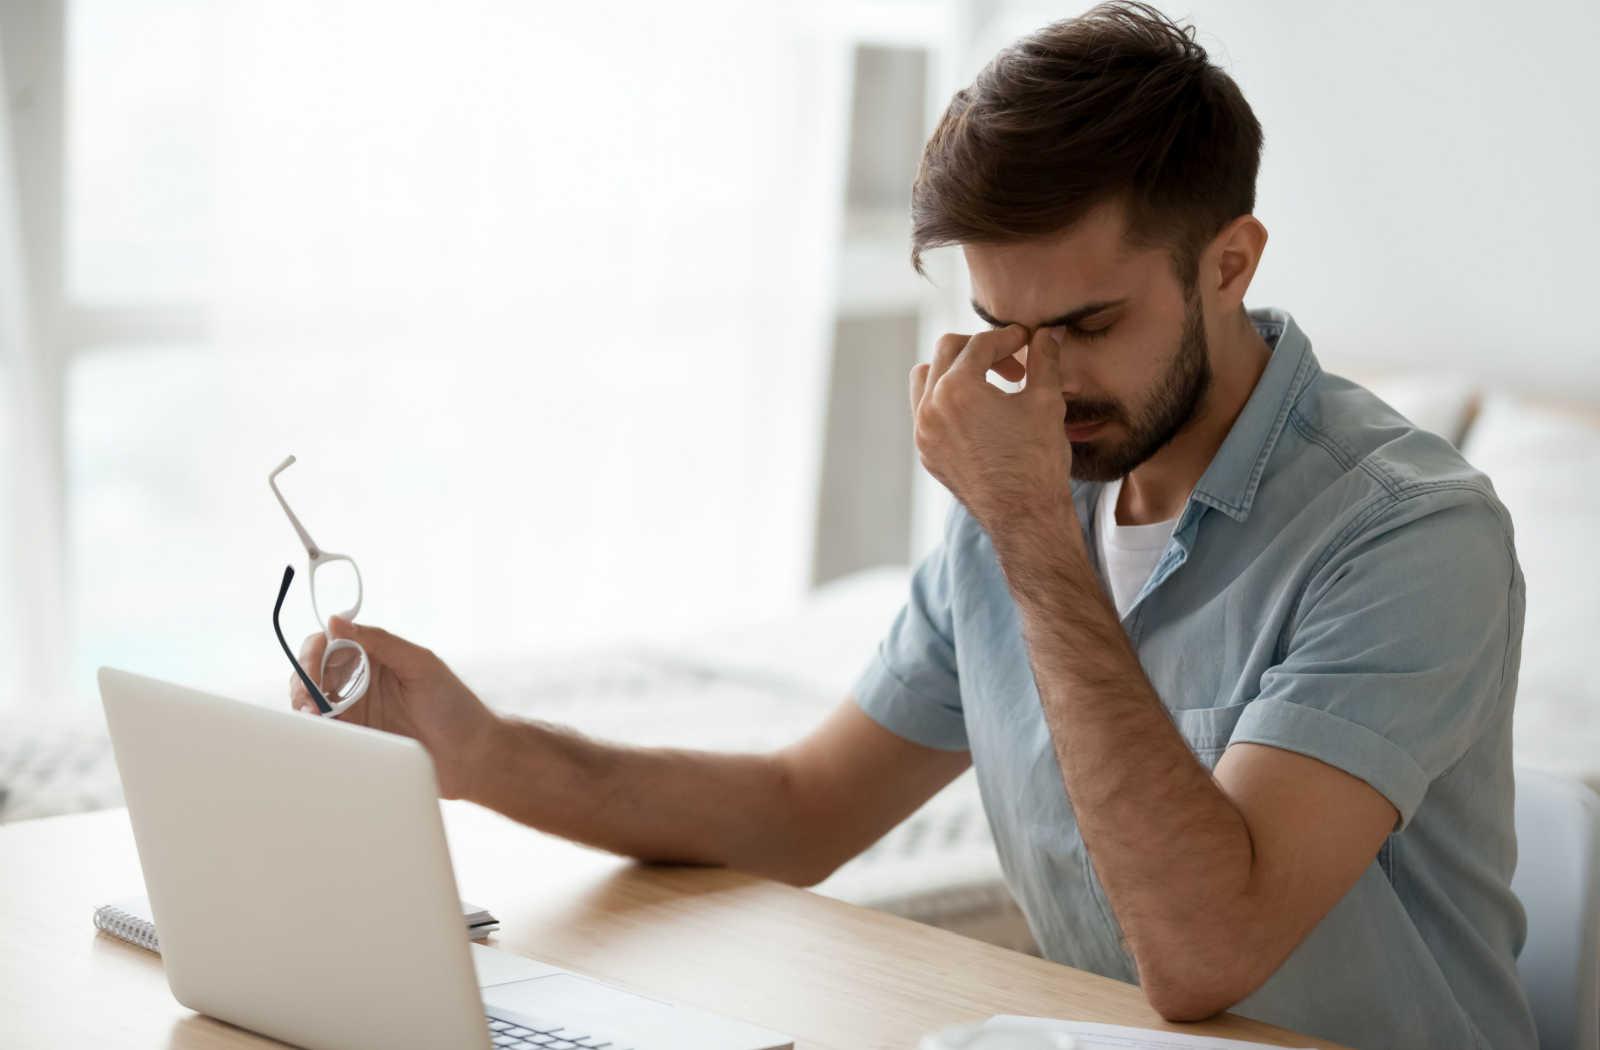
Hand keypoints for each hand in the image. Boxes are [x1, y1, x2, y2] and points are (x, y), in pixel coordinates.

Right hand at [289, 618, 501, 800]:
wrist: (472, 757)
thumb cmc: (455, 706)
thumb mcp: (420, 665)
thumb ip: (380, 641)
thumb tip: (336, 621)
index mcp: (376, 657)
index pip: (330, 643)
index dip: (315, 651)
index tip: (316, 665)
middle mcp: (361, 682)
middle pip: (312, 673)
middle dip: (304, 681)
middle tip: (311, 699)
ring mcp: (356, 712)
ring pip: (311, 703)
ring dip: (304, 706)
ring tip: (315, 716)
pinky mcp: (356, 741)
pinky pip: (325, 734)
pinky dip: (315, 732)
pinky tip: (320, 733)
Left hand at [910, 324, 1071, 531]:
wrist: (1024, 516)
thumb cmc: (1037, 459)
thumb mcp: (1046, 401)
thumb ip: (1045, 359)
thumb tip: (1050, 332)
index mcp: (957, 389)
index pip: (980, 344)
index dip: (1008, 337)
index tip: (1028, 341)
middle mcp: (930, 407)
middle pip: (947, 351)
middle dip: (982, 349)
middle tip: (1013, 364)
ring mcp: (923, 432)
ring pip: (926, 378)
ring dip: (954, 370)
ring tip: (988, 383)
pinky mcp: (926, 452)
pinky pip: (925, 411)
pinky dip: (945, 399)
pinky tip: (978, 411)